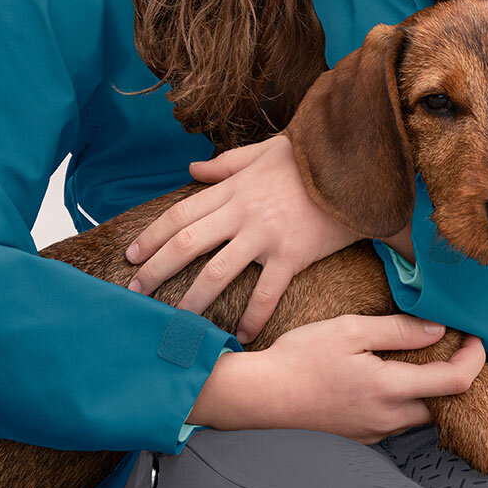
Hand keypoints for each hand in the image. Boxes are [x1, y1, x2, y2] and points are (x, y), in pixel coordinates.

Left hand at [125, 135, 361, 341]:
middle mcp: (242, 213)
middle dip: (155, 270)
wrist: (357, 167)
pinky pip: (266, 292)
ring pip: (216, 272)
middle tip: (134, 294)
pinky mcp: (292, 254)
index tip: (131, 256)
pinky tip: (242, 336)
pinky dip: (252, 317)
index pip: (180, 214)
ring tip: (175, 323)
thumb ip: (227, 163)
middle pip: (186, 244)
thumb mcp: (266, 150)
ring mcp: (265, 235)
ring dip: (191, 301)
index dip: (151, 236)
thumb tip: (192, 169)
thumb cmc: (313, 158)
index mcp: (233, 190)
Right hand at [186, 314, 486, 441]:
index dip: (475, 359)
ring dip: (430, 390)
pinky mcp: (361, 437)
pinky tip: (390, 378)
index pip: (455, 382)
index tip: (474, 338)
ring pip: (421, 414)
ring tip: (421, 358)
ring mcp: (374, 432)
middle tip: (453, 347)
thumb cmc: (300, 358)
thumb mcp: (350, 330)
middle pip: (444, 404)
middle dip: (456, 376)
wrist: (260, 396)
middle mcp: (388, 418)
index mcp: (389, 389)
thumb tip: (438, 330)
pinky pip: (397, 420)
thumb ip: (398, 330)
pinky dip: (406, 400)